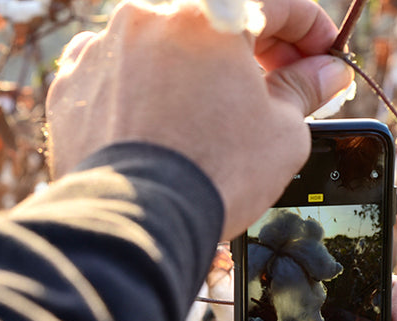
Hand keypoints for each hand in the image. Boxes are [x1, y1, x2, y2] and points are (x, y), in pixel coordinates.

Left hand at [46, 0, 352, 240]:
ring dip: (195, 69)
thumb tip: (325, 72)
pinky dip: (143, 90)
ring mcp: (103, 48)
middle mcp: (149, 15)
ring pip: (163, 46)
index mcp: (210, 13)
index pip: (276, 5)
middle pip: (215, 22)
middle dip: (256, 51)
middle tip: (280, 85)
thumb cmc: (216, 173)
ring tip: (214, 112)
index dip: (310, 30)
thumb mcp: (283, 132)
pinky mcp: (71, 85)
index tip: (323, 56)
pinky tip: (162, 121)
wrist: (137, 222)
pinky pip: (117, 73)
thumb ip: (304, 89)